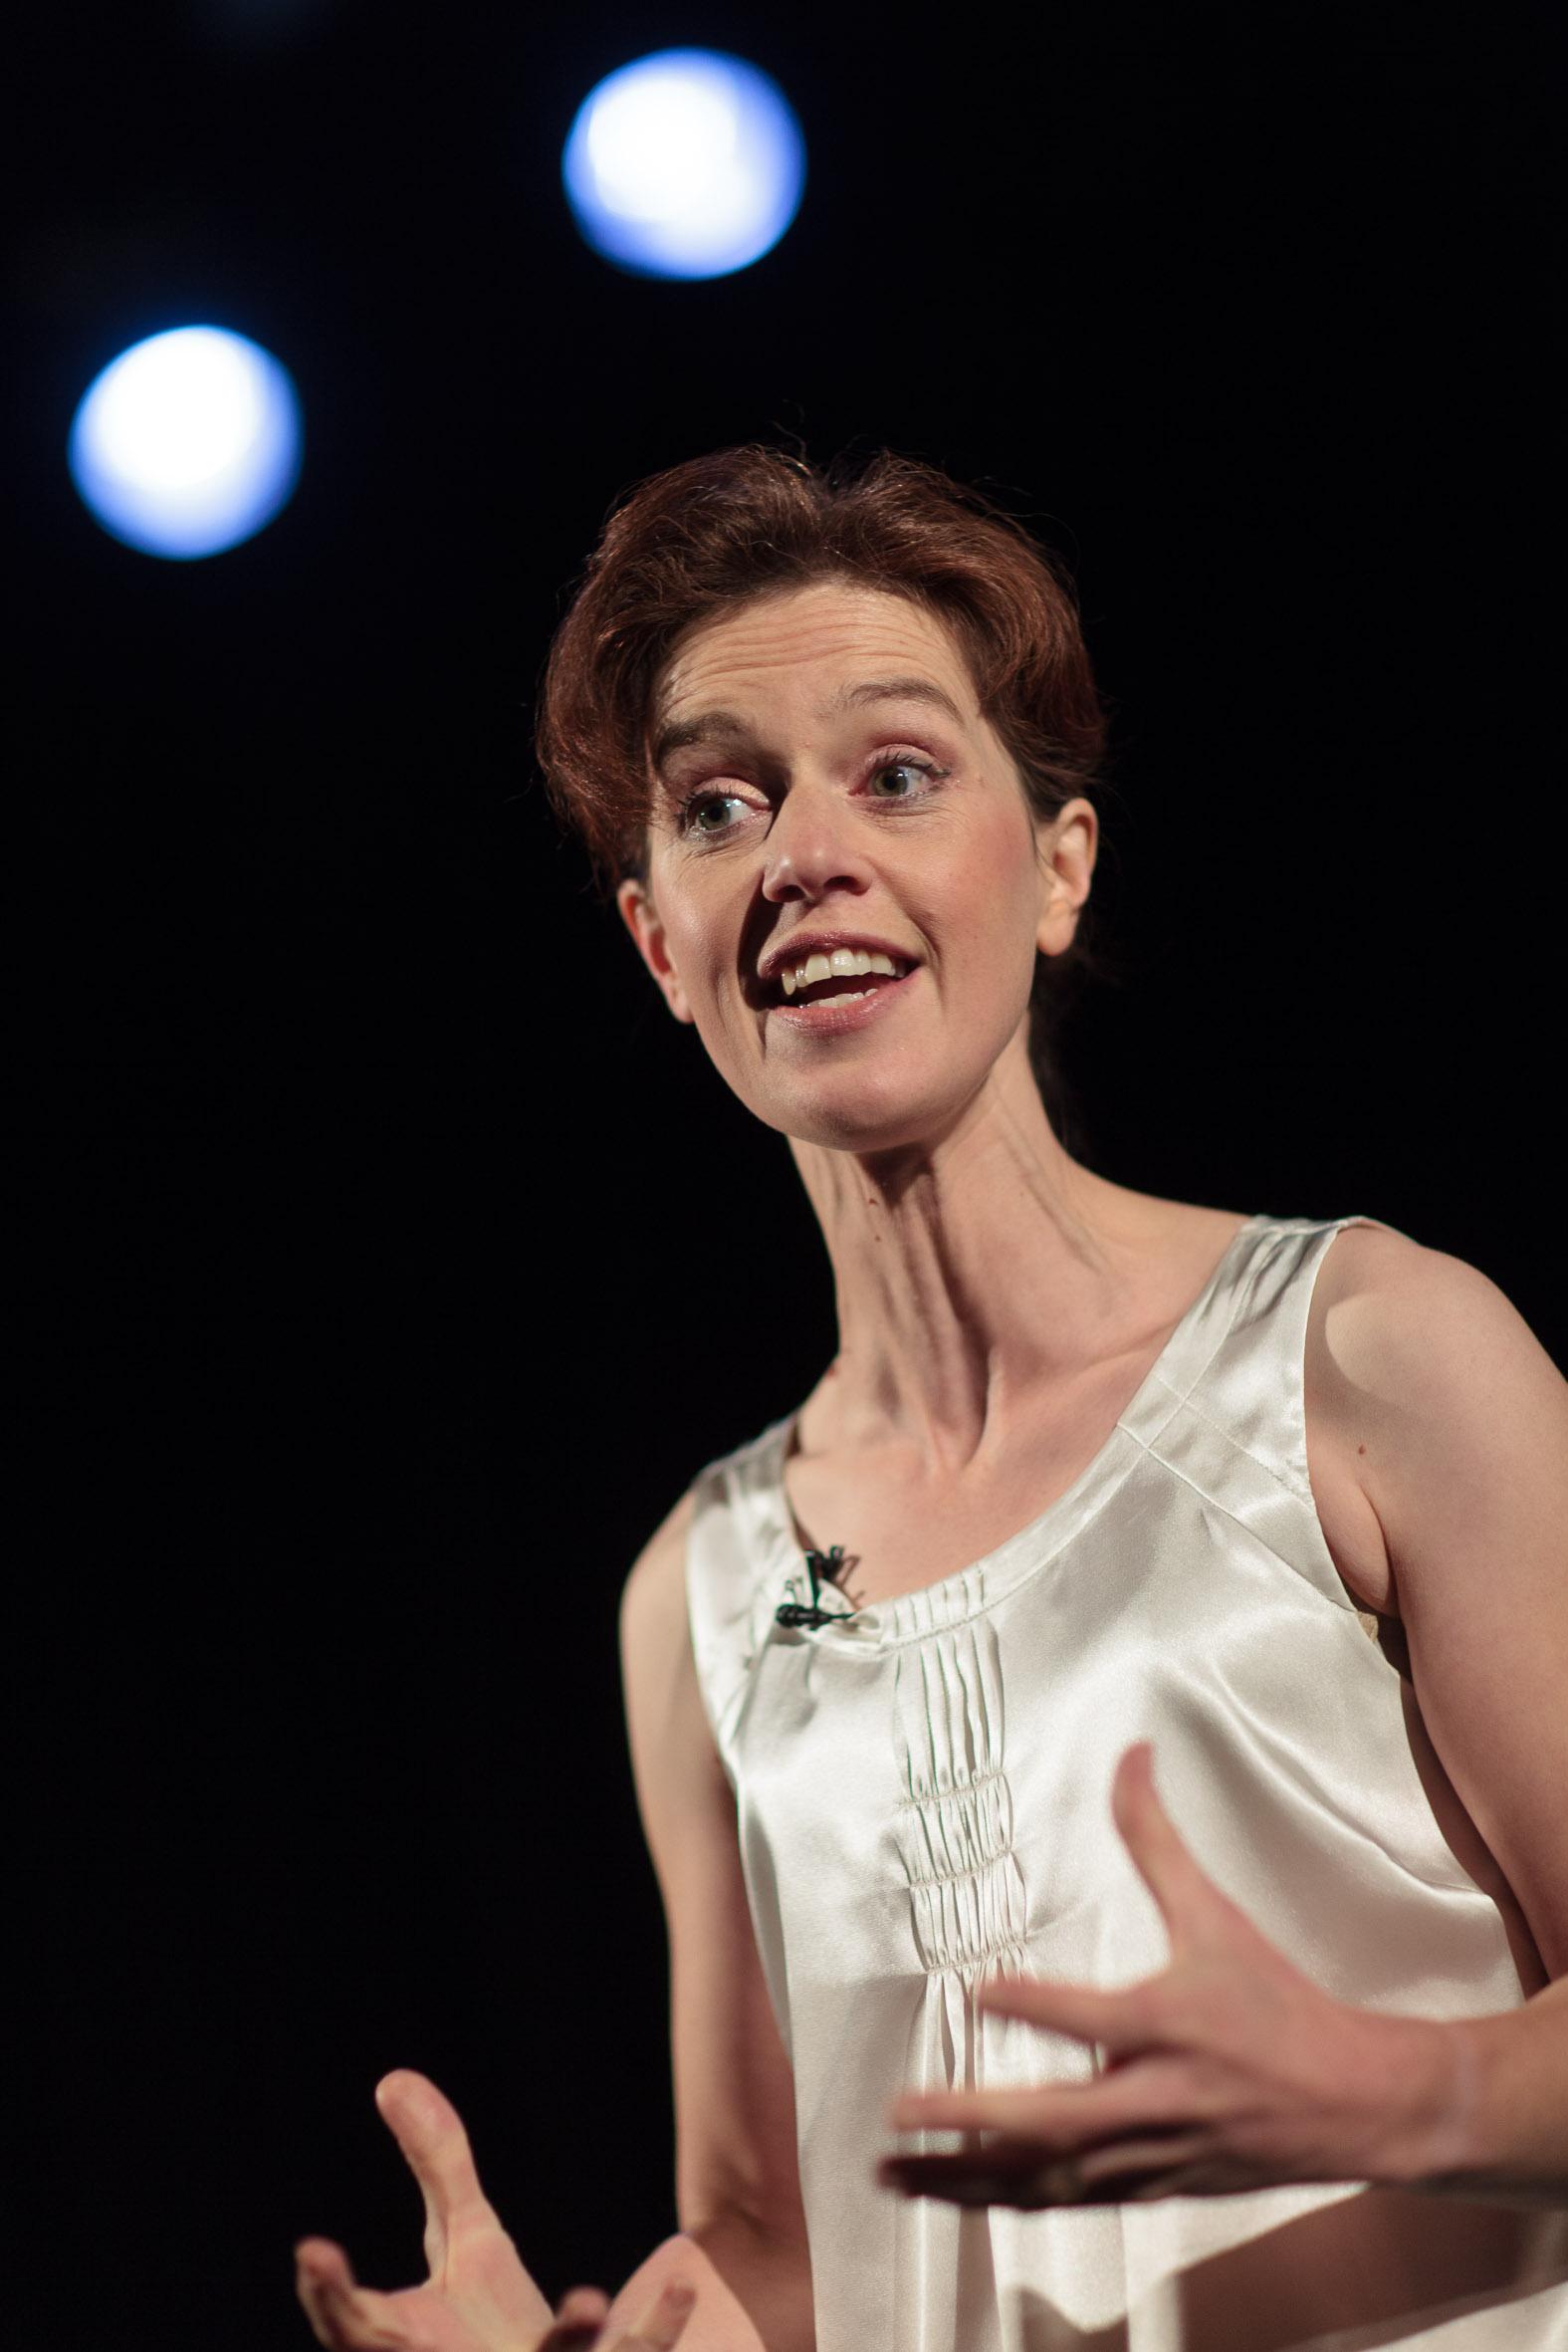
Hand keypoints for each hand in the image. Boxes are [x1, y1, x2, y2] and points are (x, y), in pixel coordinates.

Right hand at [296, 2069, 693, 2349]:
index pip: (354, 2330)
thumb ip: (437, 2167)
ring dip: (568, 2340)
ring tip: (586, 2300)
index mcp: (411, 2349)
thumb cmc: (488, 2329)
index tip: (312, 2250)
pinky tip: (683, 2282)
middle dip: (395, 2348)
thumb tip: (393, 2078)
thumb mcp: (463, 2245)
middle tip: (383, 2311)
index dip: (328, 2296)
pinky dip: (653, 2329)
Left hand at [879, 1741, 1464, 2206]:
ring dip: (968, 2176)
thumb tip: (1131, 1753)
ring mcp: (1150, 2153)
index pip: (1093, 2017)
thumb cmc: (1278, 2004)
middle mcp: (1156, 2097)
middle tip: (904, 2108)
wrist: (1354, 2104)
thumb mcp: (1217, 1915)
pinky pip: (1065, 2202)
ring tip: (895, 2170)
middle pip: (1056, 2121)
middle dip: (975, 2118)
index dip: (1035, 2004)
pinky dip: (1004, 2200)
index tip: (979, 1988)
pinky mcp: (1149, 2186)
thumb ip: (1156, 1839)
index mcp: (1171, 2024)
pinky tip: (952, 2195)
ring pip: (1048, 2178)